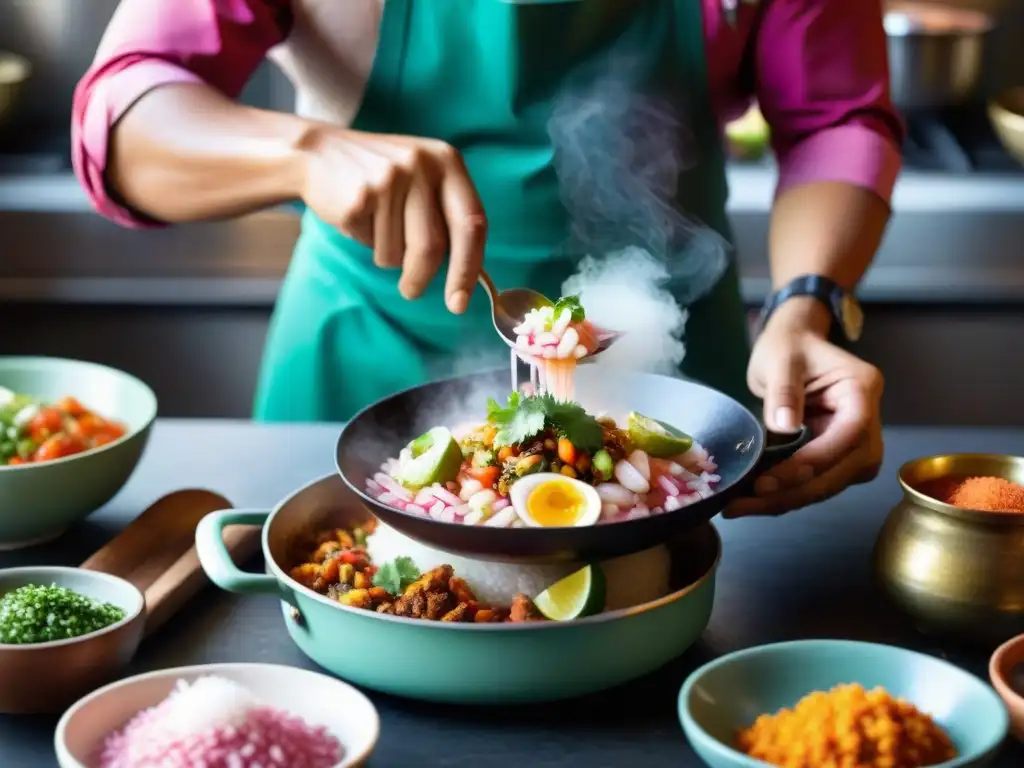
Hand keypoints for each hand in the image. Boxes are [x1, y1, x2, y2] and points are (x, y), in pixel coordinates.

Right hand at [300, 128, 486, 313]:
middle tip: (411, 291)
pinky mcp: (360, 196)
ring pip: (398, 253)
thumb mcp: (422, 179)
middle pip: (433, 247)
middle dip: (421, 278)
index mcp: (447, 161)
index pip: (471, 224)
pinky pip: (370, 245)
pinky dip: (365, 242)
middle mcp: (422, 166)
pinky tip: (358, 216)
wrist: (318, 152)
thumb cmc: (379, 176)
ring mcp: (389, 179)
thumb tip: (466, 273)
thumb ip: (446, 215)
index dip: (468, 268)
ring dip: (386, 255)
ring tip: (375, 227)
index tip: (460, 302)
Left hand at [724, 299, 883, 517]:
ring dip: (787, 500)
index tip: (772, 478)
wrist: (792, 349)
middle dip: (795, 490)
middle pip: (844, 468)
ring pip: (831, 484)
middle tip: (745, 501)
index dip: (816, 460)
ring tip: (740, 506)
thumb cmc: (789, 347)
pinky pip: (816, 483)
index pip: (851, 433)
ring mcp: (855, 443)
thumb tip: (784, 428)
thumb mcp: (781, 358)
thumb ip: (783, 391)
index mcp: (861, 389)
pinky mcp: (836, 458)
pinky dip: (786, 495)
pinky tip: (752, 501)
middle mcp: (868, 421)